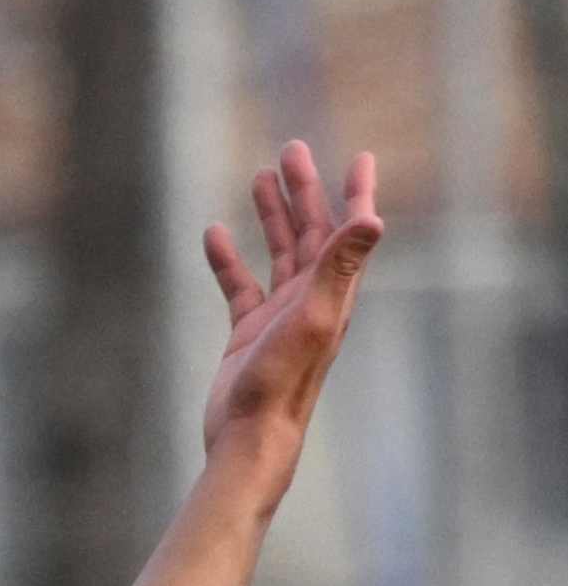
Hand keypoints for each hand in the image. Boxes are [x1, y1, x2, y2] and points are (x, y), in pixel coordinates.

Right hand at [197, 138, 382, 478]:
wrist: (249, 434)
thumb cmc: (283, 382)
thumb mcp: (315, 317)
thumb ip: (341, 266)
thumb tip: (372, 218)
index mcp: (334, 291)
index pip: (349, 231)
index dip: (356, 193)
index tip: (359, 158)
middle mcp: (313, 297)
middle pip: (312, 232)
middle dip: (304, 190)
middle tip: (291, 150)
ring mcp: (281, 314)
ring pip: (279, 252)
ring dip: (272, 215)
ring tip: (259, 178)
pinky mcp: (249, 332)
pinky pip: (240, 285)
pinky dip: (228, 258)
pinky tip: (213, 234)